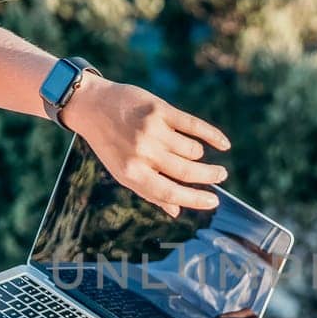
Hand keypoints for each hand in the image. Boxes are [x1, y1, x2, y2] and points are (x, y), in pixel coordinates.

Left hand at [64, 76, 230, 216]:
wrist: (92, 106)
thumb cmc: (110, 144)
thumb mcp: (122, 172)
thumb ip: (150, 191)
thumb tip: (176, 211)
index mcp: (132, 173)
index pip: (170, 193)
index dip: (195, 200)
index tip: (214, 202)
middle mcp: (143, 152)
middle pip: (186, 171)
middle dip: (209, 176)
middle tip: (221, 176)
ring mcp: (152, 130)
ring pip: (192, 149)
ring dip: (198, 154)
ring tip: (195, 154)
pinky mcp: (159, 109)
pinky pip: (194, 125)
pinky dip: (212, 135)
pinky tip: (223, 143)